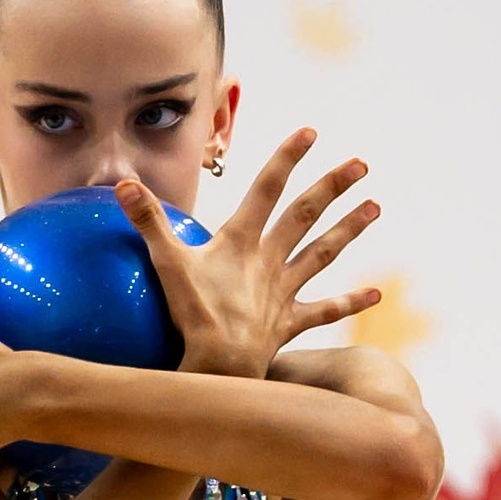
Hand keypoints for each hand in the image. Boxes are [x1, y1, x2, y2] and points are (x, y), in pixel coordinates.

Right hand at [116, 128, 381, 378]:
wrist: (220, 368)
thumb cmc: (192, 316)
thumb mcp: (166, 263)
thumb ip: (147, 220)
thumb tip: (124, 183)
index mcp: (242, 241)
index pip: (267, 188)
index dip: (287, 158)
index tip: (311, 131)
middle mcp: (269, 260)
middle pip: (305, 215)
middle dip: (332, 187)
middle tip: (360, 163)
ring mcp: (283, 291)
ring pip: (322, 253)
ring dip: (349, 229)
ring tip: (375, 207)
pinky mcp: (289, 322)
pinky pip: (325, 310)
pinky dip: (351, 302)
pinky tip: (377, 294)